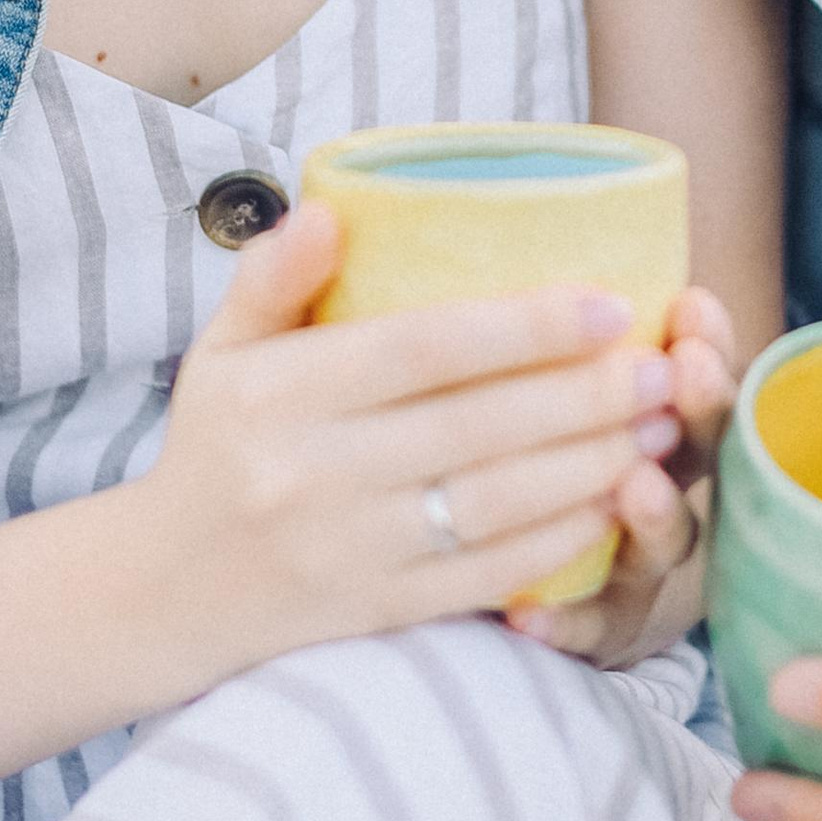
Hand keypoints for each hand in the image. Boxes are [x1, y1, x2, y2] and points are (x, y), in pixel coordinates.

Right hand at [137, 203, 692, 682]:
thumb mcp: (220, 352)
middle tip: (663, 369)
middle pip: (478, 428)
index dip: (524, 327)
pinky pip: (484, 576)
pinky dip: (558, 541)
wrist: (159, 593)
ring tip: (661, 431)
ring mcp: (346, 550)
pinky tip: (614, 504)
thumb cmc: (213, 450)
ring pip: (495, 504)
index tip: (610, 305)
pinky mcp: (373, 612)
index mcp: (281, 394)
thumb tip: (330, 208)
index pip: (423, 349)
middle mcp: (313, 473)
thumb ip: (273, 278)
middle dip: (586, 397)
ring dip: (591, 467)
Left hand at [506, 287, 740, 671]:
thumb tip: (505, 239)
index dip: (706, 342)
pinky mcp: (598, 630)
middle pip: (701, 450)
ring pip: (663, 542)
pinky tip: (525, 616)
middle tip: (688, 370)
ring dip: (656, 513)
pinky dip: (563, 622)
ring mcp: (638, 565)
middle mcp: (661, 489)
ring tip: (637, 488)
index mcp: (655, 422)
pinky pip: (586, 629)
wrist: (541, 589)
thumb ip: (544, 336)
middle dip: (701, 408)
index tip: (692, 304)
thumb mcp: (547, 386)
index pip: (697, 374)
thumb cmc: (530, 451)